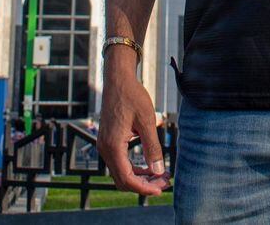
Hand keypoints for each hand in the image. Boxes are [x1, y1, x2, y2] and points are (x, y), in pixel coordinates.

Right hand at [99, 53, 167, 195]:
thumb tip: (159, 170)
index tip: (161, 188)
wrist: (118, 80)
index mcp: (113, 146)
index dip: (145, 188)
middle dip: (144, 185)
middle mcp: (105, 149)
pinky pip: (120, 162)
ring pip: (121, 172)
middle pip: (123, 180)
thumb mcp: (147, 121)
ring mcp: (105, 145)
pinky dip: (134, 168)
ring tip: (160, 175)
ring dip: (140, 177)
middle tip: (164, 183)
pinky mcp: (108, 141)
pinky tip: (150, 166)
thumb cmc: (132, 97)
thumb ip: (153, 147)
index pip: (127, 178)